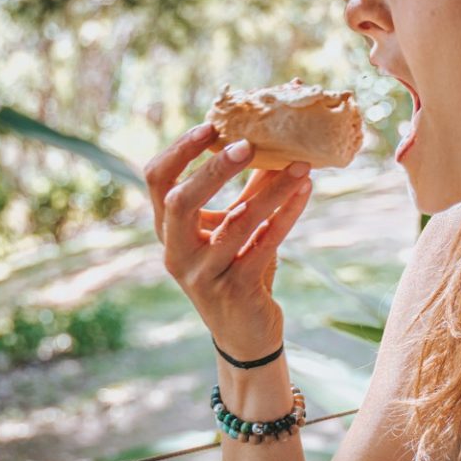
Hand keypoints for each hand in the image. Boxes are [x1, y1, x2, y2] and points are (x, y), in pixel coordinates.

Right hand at [143, 123, 314, 354]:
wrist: (246, 335)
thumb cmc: (239, 269)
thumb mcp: (236, 226)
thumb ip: (247, 185)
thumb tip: (271, 135)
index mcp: (169, 230)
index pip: (156, 180)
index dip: (179, 151)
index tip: (211, 125)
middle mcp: (176, 252)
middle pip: (179, 201)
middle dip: (213, 170)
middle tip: (247, 143)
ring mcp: (202, 275)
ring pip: (234, 223)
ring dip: (270, 191)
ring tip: (300, 165)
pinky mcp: (234, 291)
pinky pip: (263, 246)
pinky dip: (286, 216)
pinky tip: (305, 192)